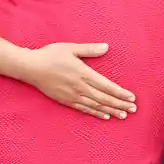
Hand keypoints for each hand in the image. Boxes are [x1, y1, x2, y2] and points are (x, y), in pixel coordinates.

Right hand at [20, 43, 135, 119]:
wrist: (30, 68)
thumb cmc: (50, 55)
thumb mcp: (71, 48)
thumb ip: (89, 49)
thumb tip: (106, 47)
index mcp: (83, 73)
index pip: (106, 85)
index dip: (120, 93)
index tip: (131, 97)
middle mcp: (80, 87)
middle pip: (104, 98)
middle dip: (120, 104)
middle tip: (133, 109)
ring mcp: (73, 95)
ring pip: (96, 106)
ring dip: (111, 110)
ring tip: (123, 115)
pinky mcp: (66, 101)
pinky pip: (84, 109)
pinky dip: (96, 113)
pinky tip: (105, 116)